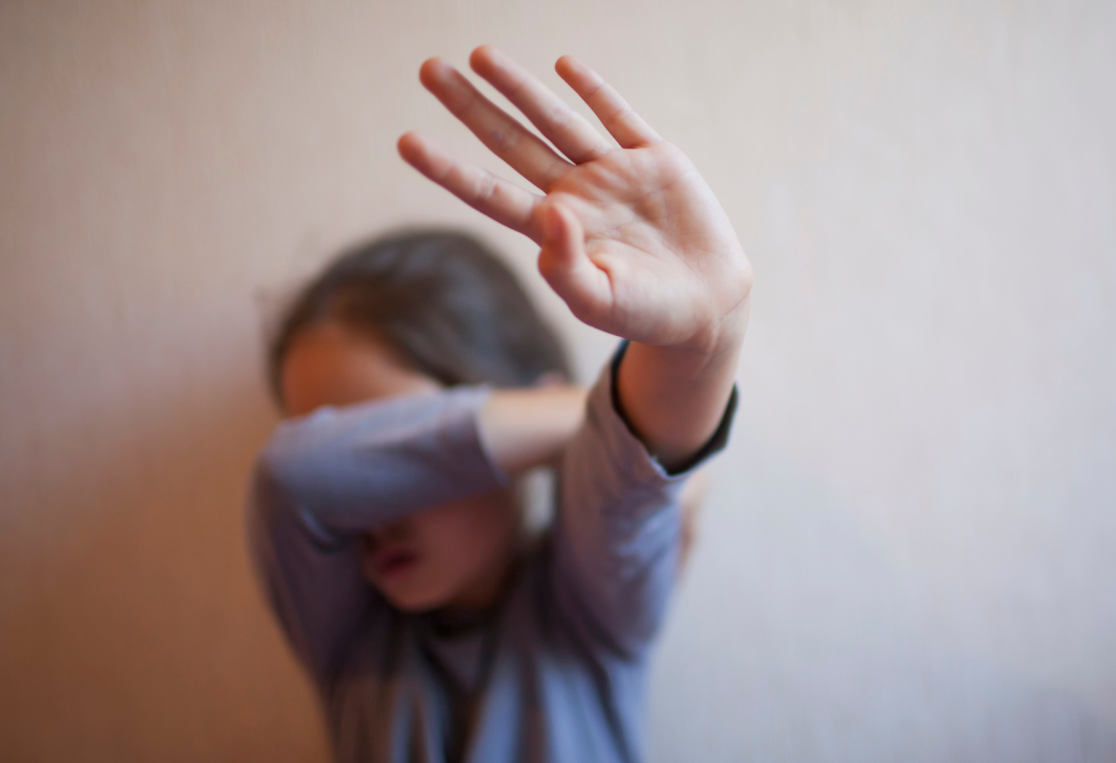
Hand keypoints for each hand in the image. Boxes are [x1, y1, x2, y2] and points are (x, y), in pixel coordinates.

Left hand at [398, 46, 752, 357]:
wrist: (707, 305)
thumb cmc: (647, 314)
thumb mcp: (600, 302)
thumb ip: (567, 267)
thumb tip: (550, 213)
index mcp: (553, 231)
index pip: (490, 193)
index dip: (449, 169)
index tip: (407, 142)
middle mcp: (574, 194)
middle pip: (511, 143)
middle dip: (471, 107)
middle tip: (429, 69)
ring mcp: (612, 172)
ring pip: (556, 121)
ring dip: (519, 88)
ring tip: (480, 55)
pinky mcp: (654, 159)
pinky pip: (618, 117)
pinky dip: (594, 90)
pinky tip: (563, 66)